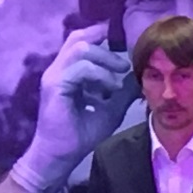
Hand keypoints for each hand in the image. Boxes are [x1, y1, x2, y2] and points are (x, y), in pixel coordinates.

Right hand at [20, 23, 136, 190]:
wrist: (61, 156)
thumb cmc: (80, 135)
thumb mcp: (110, 110)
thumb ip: (122, 93)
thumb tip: (139, 79)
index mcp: (67, 72)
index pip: (80, 41)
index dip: (99, 36)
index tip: (123, 42)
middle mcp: (58, 69)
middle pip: (79, 38)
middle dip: (106, 47)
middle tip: (125, 64)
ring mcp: (54, 75)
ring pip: (80, 48)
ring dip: (105, 58)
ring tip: (120, 73)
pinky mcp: (54, 85)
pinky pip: (80, 69)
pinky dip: (100, 75)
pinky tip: (111, 88)